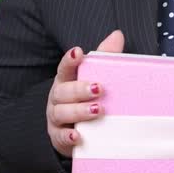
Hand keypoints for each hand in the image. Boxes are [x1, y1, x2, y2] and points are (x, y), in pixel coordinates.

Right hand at [46, 29, 124, 157]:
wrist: (77, 131)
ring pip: (61, 112)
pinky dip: (68, 137)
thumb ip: (104, 58)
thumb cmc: (87, 99)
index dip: (70, 60)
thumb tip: (117, 35)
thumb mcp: (96, 78)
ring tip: (97, 110)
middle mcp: (58, 98)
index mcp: (66, 80)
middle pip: (63, 91)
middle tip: (99, 88)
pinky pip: (60, 137)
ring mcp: (56, 118)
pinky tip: (78, 136)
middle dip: (80, 89)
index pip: (65, 68)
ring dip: (78, 111)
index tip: (79, 52)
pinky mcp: (58, 137)